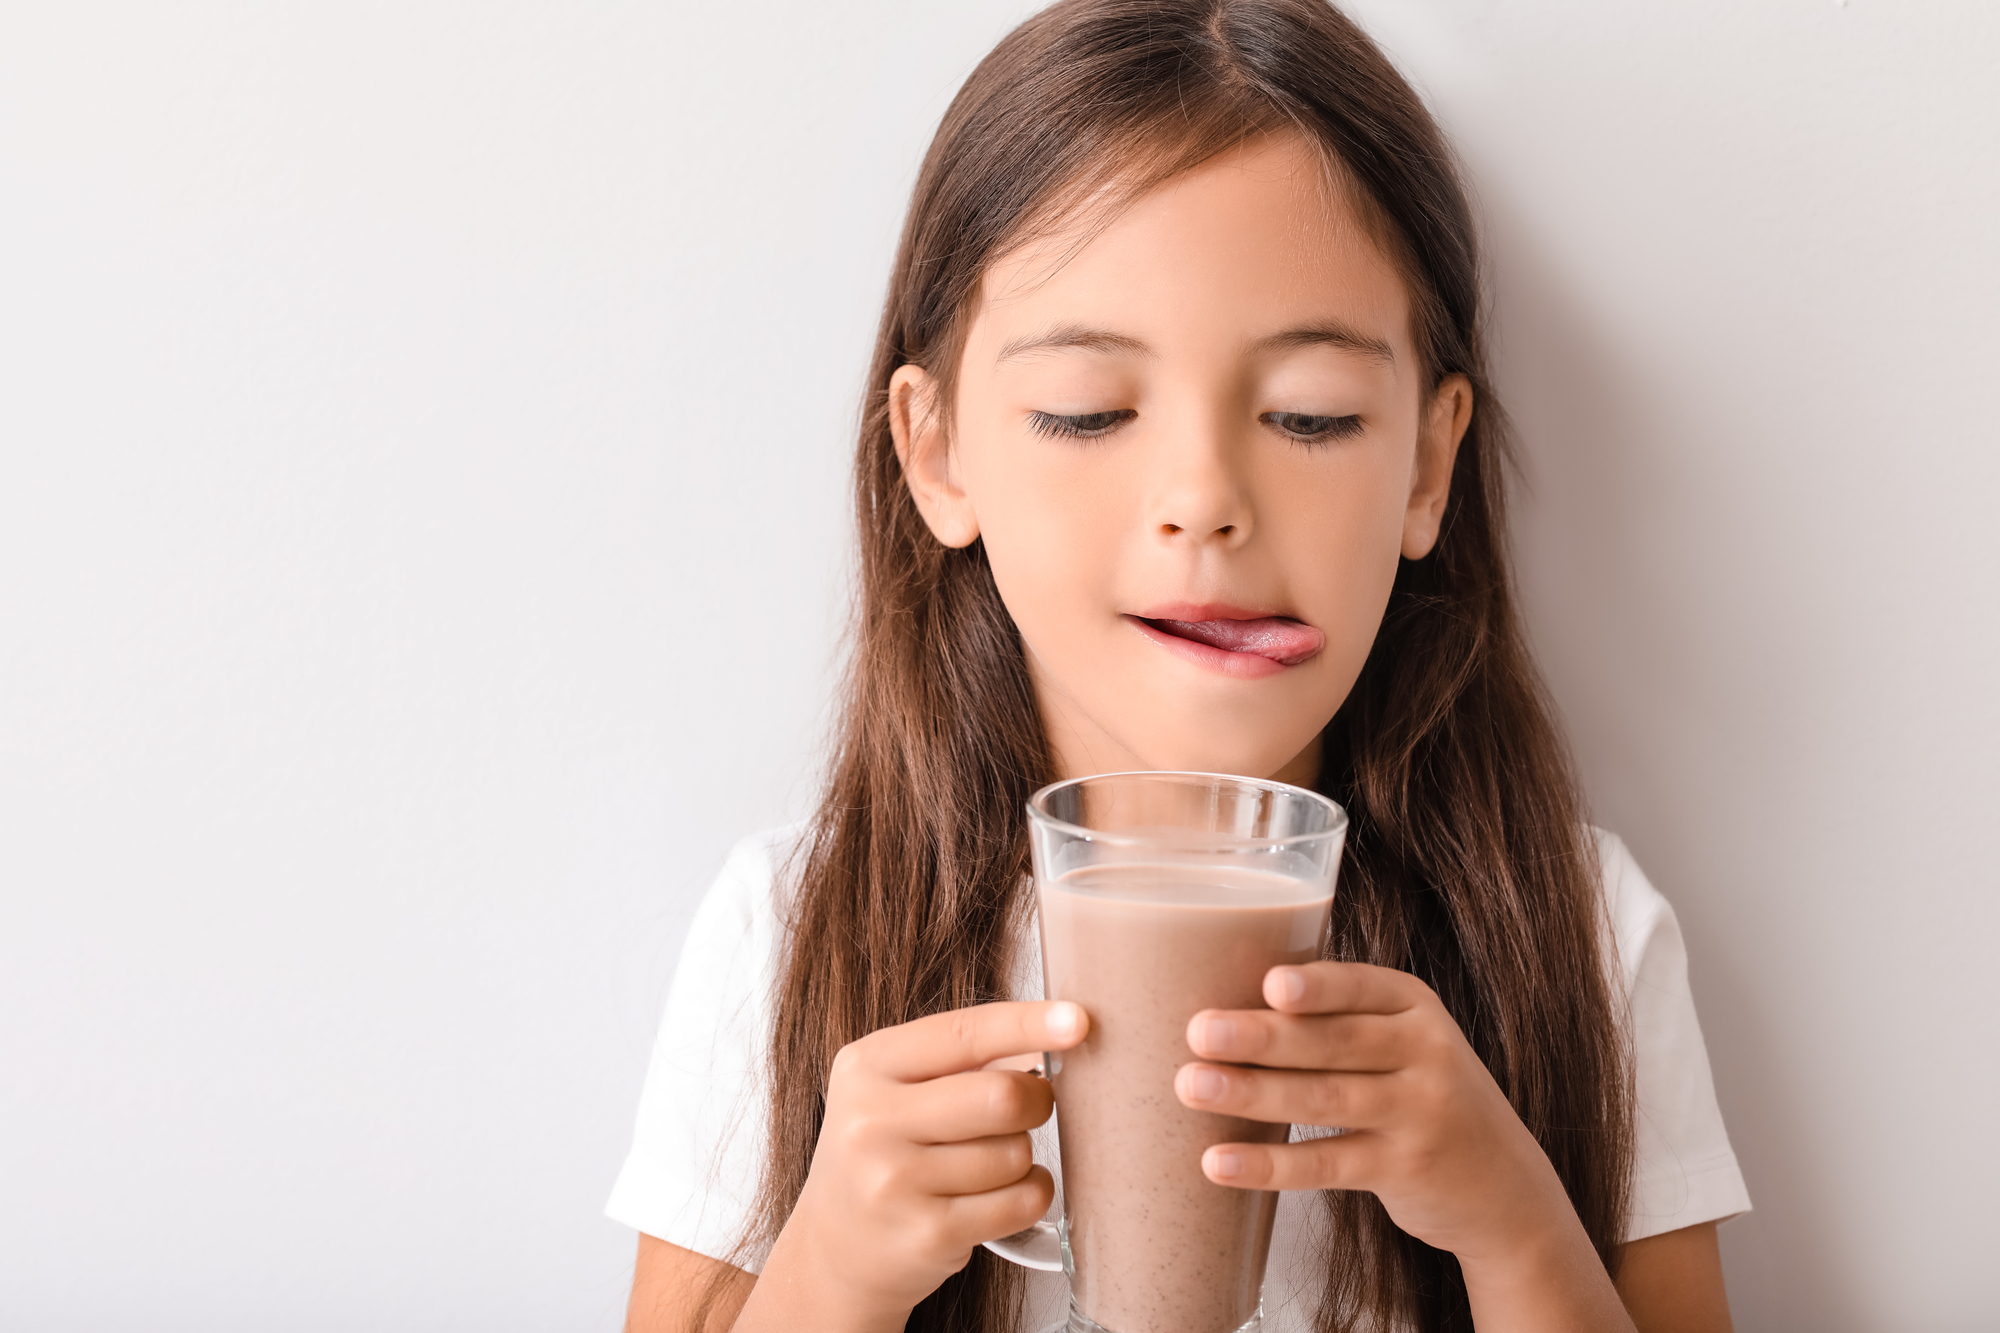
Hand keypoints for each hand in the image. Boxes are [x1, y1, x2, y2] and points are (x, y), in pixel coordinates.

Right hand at [759, 1000, 1087, 1329]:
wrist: (832, 1249)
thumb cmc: (884, 1152)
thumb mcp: (894, 1089)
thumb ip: (962, 1059)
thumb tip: (1058, 1031)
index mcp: (867, 1065)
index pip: (963, 1033)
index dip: (1027, 1024)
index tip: (1078, 1021)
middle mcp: (872, 1121)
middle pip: (1001, 1096)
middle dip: (1037, 1100)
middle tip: (1032, 1105)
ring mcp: (895, 1182)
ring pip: (1015, 1153)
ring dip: (1023, 1154)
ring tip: (993, 1161)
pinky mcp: (927, 1235)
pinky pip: (1020, 1202)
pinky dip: (1031, 1193)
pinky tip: (1003, 1193)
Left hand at [1173, 962, 1576, 1267]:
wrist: (1505, 1186)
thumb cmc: (1422, 1095)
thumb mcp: (1402, 1042)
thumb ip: (1336, 1020)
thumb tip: (1221, 1004)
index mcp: (1413, 1004)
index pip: (1360, 986)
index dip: (1316, 986)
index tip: (1269, 984)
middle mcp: (1425, 1051)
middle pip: (1333, 1041)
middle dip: (1261, 1036)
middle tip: (1197, 1032)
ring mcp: (1420, 1112)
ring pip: (1325, 1099)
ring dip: (1252, 1093)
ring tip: (1190, 1086)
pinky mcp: (1405, 1169)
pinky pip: (1327, 1164)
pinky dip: (1270, 1165)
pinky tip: (1220, 1162)